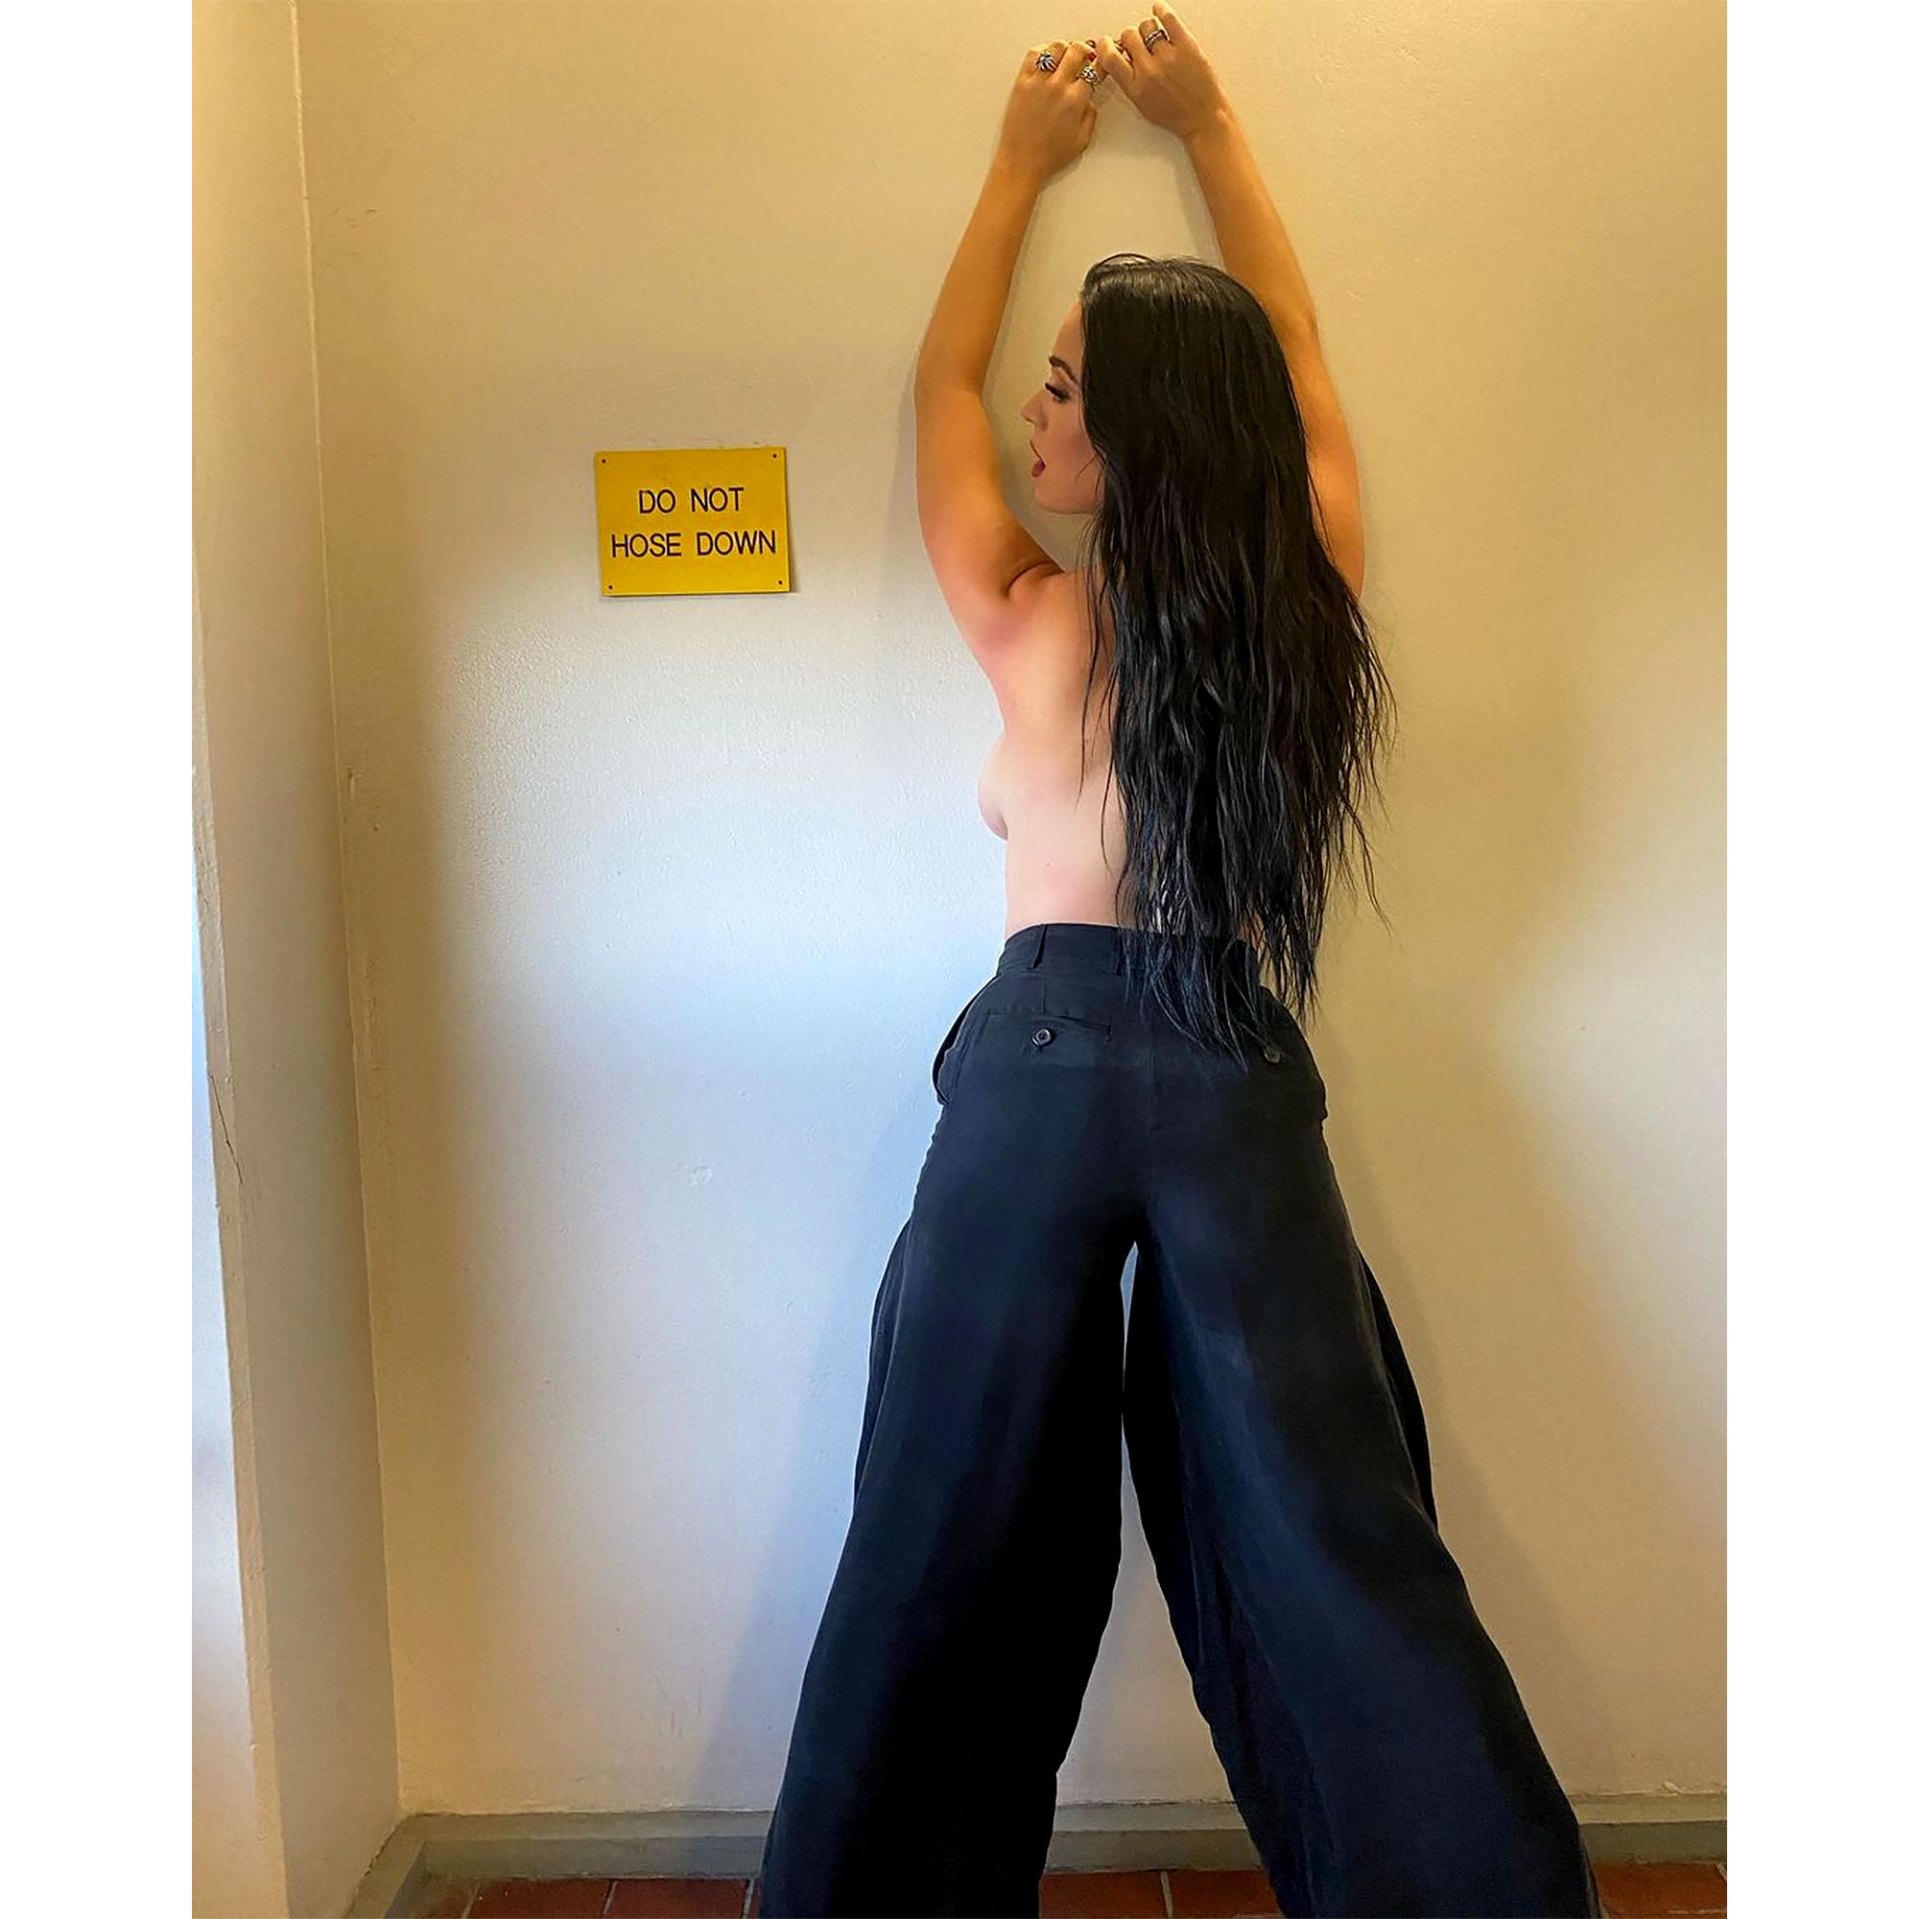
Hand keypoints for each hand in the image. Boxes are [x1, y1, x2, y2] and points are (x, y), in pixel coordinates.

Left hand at [996, 39, 1101, 181]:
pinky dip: (1043, 51)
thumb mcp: (1082, 140)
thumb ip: (1090, 116)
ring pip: (1056, 48)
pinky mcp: (1022, 82)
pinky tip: (1047, 58)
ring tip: (1066, 56)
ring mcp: (1038, 82)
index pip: (1094, 69)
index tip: (1100, 64)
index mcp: (1075, 100)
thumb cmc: (1049, 156)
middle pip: (1077, 50)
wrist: (1021, 162)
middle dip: (1085, 51)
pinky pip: (1034, 55)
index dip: (1101, 64)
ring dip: (1065, 49)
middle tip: (1085, 55)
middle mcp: (1057, 87)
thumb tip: (1090, 99)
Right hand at [1093, 5, 1227, 139]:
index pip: (1110, 57)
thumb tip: (1123, 61)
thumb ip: (1131, 83)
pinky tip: (1160, 11)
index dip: (1105, 45)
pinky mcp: (1186, 46)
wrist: (1203, 118)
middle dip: (1131, 37)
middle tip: (1138, 42)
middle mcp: (1149, 71)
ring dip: (1149, 28)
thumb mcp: (1144, 106)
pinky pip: (1168, 18)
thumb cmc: (1177, 116)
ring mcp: (1167, 56)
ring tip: (1155, 36)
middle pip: (1129, 35)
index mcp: (1135, 87)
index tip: (1107, 42)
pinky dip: (1162, 10)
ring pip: (1147, 25)